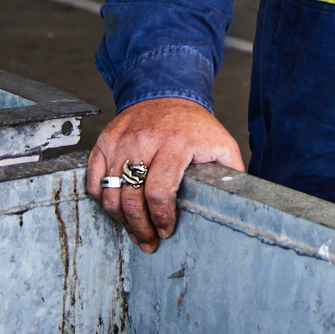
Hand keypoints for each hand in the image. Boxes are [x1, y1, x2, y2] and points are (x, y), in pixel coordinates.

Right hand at [84, 97, 243, 251]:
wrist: (165, 92)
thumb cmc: (193, 124)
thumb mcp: (221, 143)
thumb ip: (230, 172)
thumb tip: (240, 201)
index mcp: (175, 143)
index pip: (159, 191)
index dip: (161, 218)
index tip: (166, 230)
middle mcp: (144, 141)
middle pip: (132, 198)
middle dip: (140, 227)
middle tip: (148, 240)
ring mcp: (121, 141)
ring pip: (110, 192)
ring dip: (120, 219)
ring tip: (133, 229)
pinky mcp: (105, 141)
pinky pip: (94, 179)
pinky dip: (102, 199)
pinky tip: (116, 208)